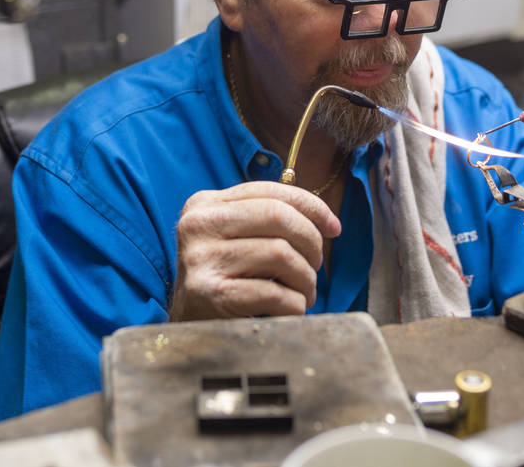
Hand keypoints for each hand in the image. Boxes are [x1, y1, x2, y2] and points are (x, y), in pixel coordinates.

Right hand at [168, 181, 341, 320]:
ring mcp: (201, 259)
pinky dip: (294, 304)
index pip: (270, 192)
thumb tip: (327, 222)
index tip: (335, 228)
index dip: (312, 207)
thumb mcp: (235, 239)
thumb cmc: (226, 280)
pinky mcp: (209, 294)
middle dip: (311, 243)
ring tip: (304, 293)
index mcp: (205, 204)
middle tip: (316, 266)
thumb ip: (268, 220)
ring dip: (306, 279)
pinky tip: (291, 310)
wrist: (188, 330)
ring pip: (281, 254)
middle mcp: (198, 225)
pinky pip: (273, 292)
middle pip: (279, 217)